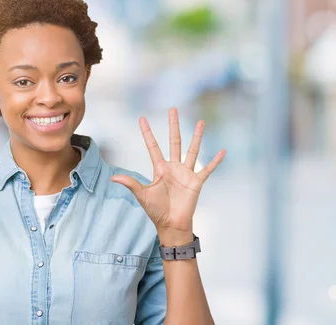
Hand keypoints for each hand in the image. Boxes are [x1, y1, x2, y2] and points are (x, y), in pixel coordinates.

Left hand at [110, 108, 225, 236]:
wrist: (171, 224)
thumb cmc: (156, 210)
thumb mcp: (142, 195)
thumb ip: (130, 183)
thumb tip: (113, 178)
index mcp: (160, 168)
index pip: (152, 146)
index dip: (147, 133)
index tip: (142, 118)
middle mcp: (173, 167)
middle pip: (174, 141)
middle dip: (173, 126)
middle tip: (172, 110)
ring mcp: (186, 173)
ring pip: (192, 150)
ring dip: (197, 137)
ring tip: (201, 122)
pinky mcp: (196, 182)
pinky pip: (207, 169)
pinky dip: (215, 161)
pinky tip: (222, 151)